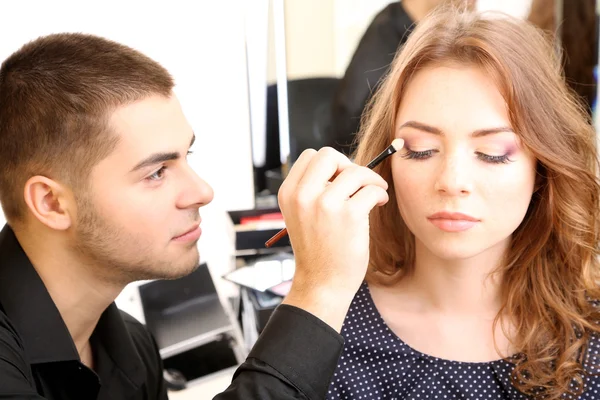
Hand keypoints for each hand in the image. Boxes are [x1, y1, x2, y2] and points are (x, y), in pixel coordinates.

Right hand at [278, 147, 388, 331]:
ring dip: (370, 179)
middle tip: (358, 183)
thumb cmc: (317, 250)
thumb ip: (313, 189)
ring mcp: (326, 205)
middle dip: (348, 165)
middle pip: (329, 155)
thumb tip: (344, 165)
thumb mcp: (302, 215)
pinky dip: (380, 193)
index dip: (330, 164)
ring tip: (375, 193)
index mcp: (289, 194)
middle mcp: (303, 196)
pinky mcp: (349, 216)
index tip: (341, 180)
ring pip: (355, 171)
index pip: (310, 156)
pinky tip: (379, 203)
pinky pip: (372, 189)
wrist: (322, 284)